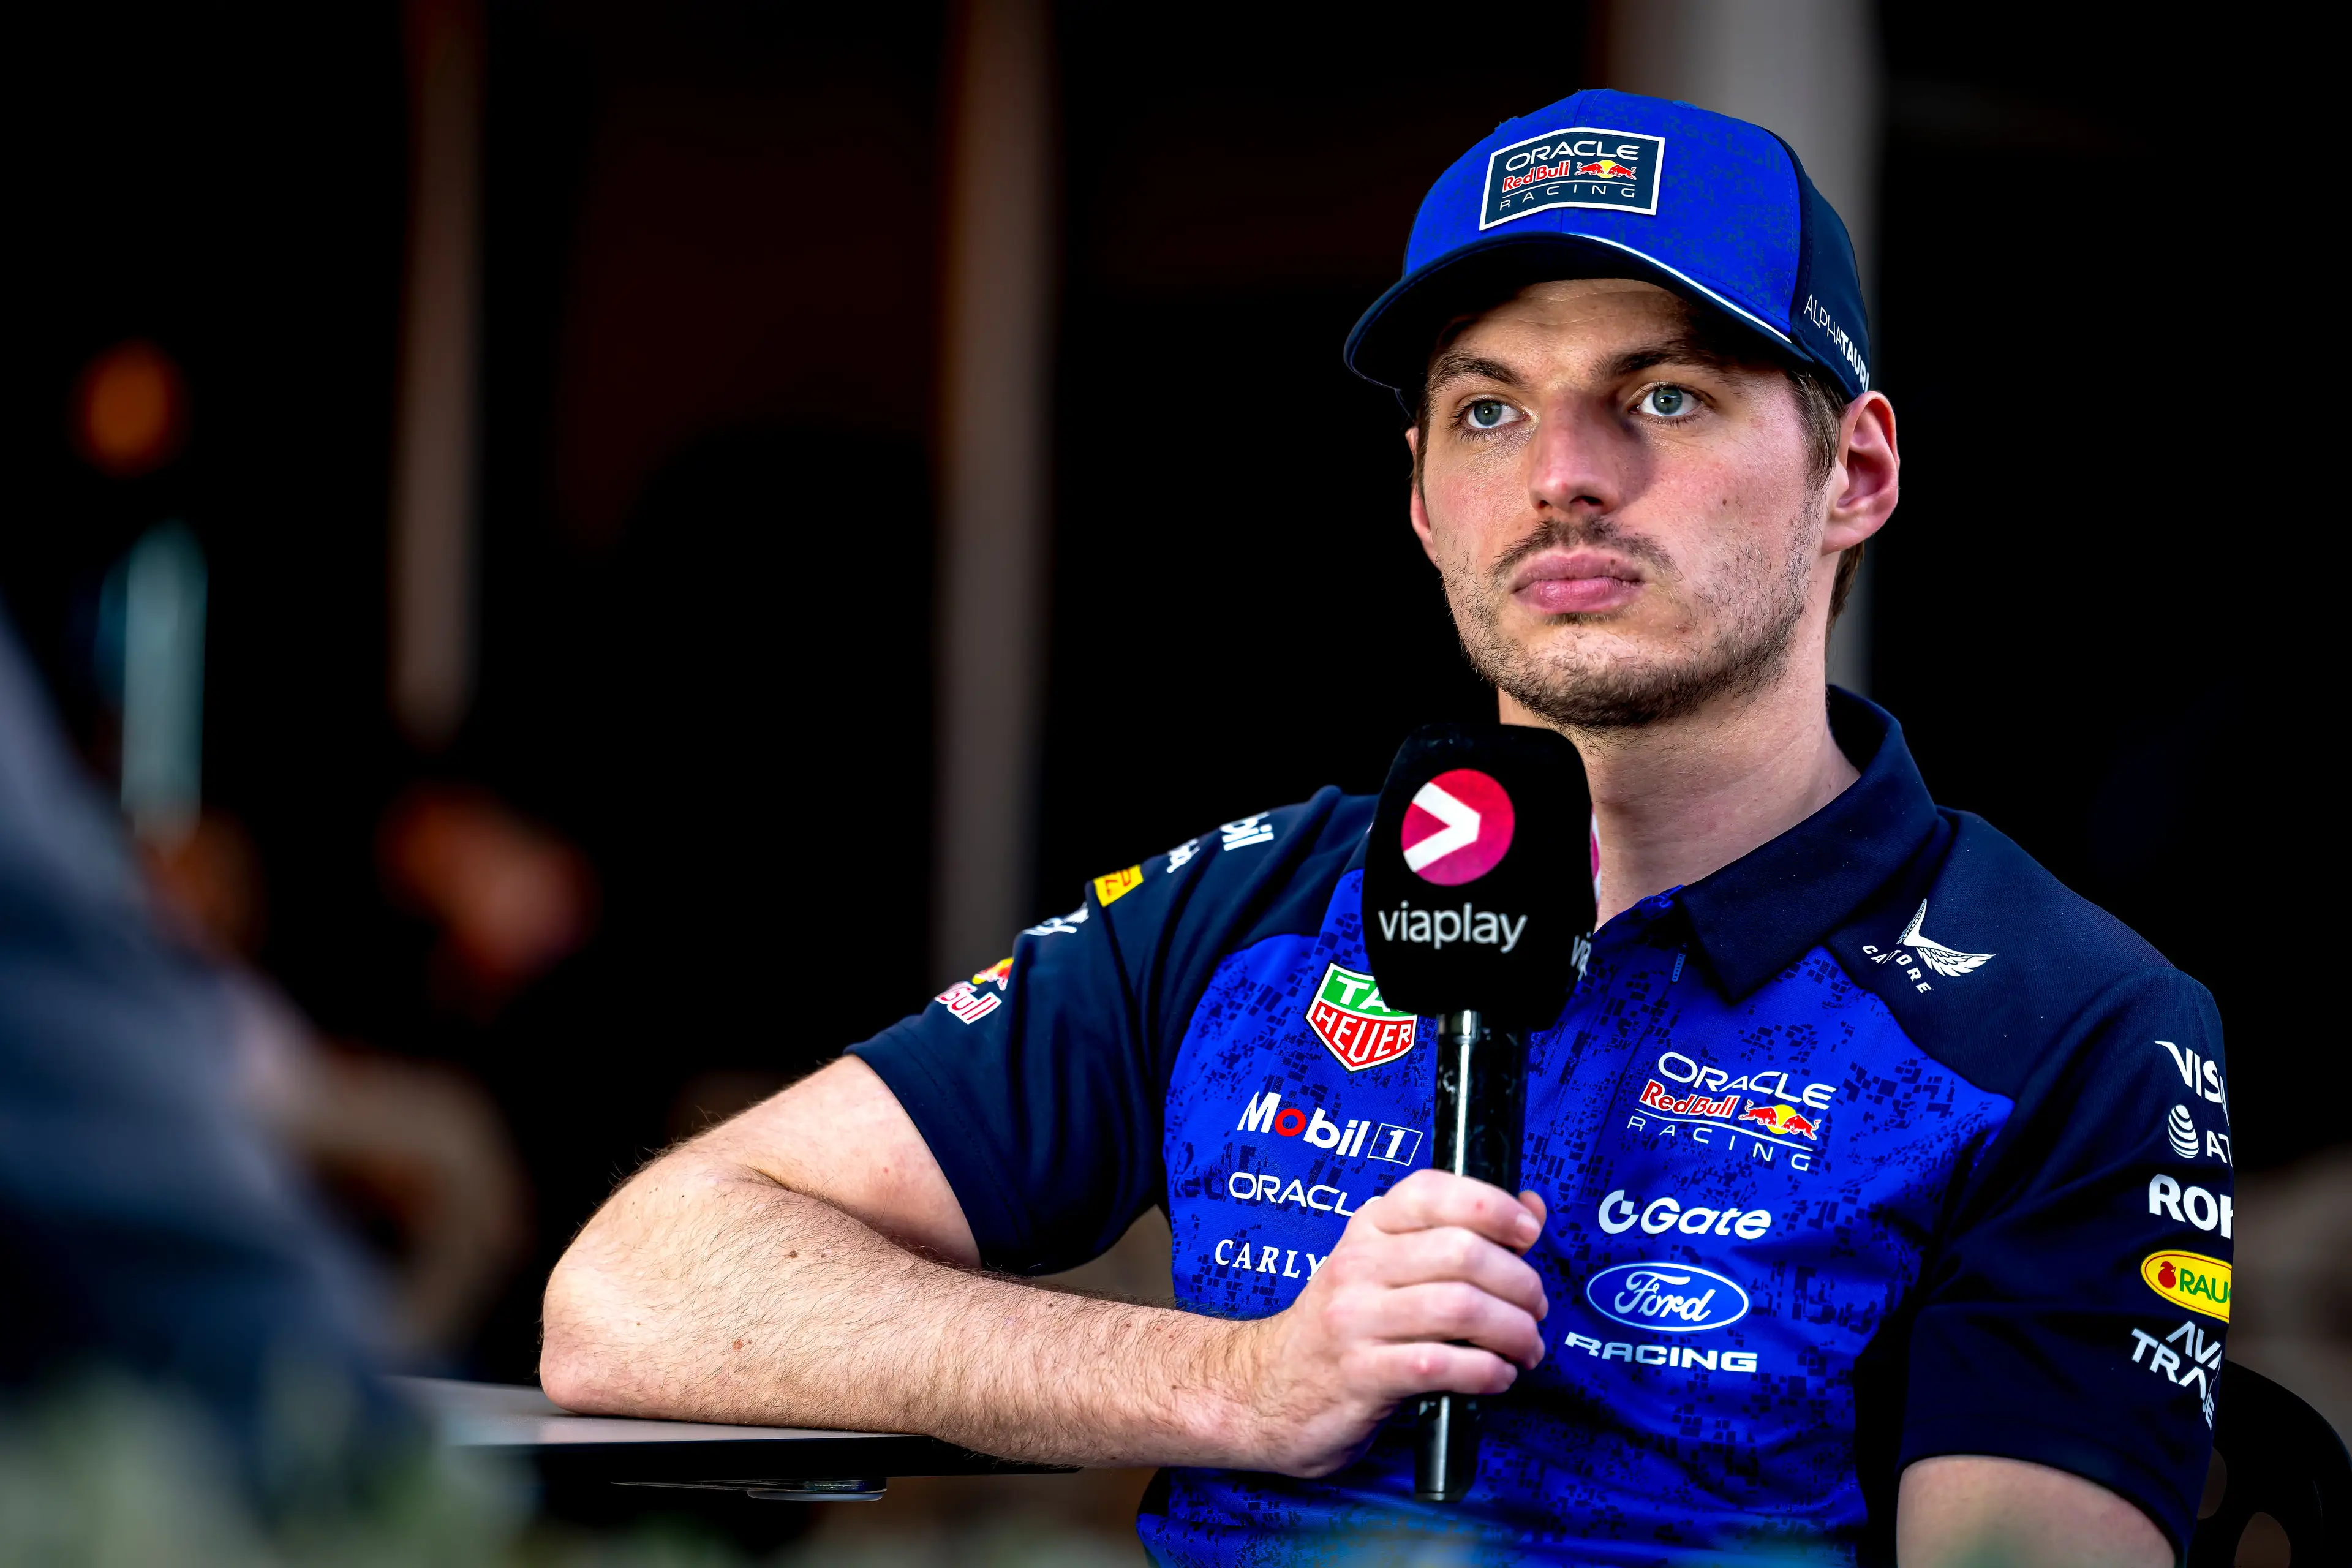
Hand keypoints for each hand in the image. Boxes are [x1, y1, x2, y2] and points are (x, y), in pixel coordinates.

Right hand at [1230, 1169, 1548, 1476]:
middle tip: (1535, 1309)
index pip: (1432, 1192)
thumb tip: (1531, 1209)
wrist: (1269, 1389)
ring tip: (1526, 1347)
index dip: (1492, 1205)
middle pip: (1461, 1252)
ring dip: (1513, 1330)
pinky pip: (1439, 1364)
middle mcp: (1358, 1264)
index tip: (1528, 1232)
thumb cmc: (1346, 1326)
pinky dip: (1485, 1371)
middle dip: (1519, 1282)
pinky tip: (1498, 1376)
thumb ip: (1458, 1236)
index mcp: (1368, 1228)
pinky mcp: (1360, 1375)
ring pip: (1458, 1306)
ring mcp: (1355, 1319)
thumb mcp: (1389, 1268)